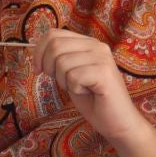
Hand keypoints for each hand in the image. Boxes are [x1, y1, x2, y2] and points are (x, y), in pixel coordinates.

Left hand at [31, 30, 155, 156]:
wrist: (118, 122)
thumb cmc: (94, 100)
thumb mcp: (71, 75)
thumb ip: (60, 59)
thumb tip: (37, 51)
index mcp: (88, 43)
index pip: (54, 34)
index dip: (39, 51)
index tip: (38, 70)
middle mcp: (97, 46)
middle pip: (55, 46)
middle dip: (48, 67)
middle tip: (62, 83)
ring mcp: (102, 58)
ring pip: (62, 62)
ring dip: (64, 81)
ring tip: (80, 88)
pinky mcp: (104, 72)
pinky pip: (73, 77)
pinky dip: (75, 89)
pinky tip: (88, 93)